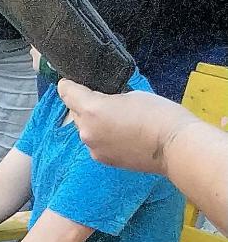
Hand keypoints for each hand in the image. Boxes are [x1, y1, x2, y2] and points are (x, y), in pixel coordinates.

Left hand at [58, 81, 183, 176]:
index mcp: (92, 110)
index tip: (70, 81)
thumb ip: (110, 97)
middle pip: (75, 113)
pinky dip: (102, 136)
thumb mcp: (132, 94)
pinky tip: (121, 132)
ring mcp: (93, 148)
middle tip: (102, 98)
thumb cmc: (158, 115)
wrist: (174, 146)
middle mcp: (86, 131)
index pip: (67, 93)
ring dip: (93, 122)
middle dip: (84, 104)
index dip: (68, 84)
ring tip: (116, 117)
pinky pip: (96, 142)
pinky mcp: (103, 160)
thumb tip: (104, 103)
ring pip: (85, 129)